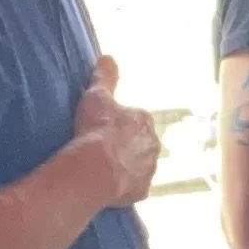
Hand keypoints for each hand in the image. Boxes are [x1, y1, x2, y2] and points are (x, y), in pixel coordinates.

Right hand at [67, 55, 160, 205]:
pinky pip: (134, 187)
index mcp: (144, 121)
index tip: (102, 128)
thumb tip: (108, 57)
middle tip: (102, 149)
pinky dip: (124, 186)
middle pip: (140, 143)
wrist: (94, 168)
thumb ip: (104, 77)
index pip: (135, 119)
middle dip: (125, 145)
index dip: (118, 123)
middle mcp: (153, 145)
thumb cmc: (96, 130)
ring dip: (126, 166)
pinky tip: (109, 186)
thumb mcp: (97, 96)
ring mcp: (149, 169)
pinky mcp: (142, 191)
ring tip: (103, 168)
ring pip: (139, 166)